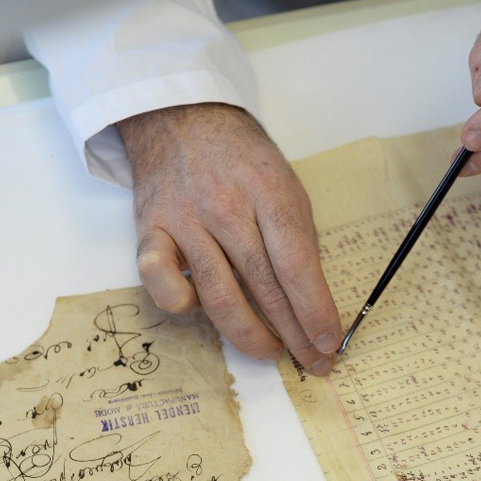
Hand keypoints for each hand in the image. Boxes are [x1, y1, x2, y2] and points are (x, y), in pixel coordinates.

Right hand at [117, 103, 341, 374]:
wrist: (181, 118)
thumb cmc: (241, 161)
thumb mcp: (284, 184)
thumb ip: (298, 238)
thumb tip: (315, 303)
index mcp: (268, 190)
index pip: (296, 263)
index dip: (315, 309)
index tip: (330, 343)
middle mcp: (225, 205)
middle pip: (264, 285)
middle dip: (293, 333)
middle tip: (312, 362)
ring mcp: (184, 219)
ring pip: (218, 293)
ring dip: (249, 334)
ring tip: (271, 352)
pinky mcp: (150, 231)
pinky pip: (160, 280)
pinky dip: (180, 303)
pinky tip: (200, 312)